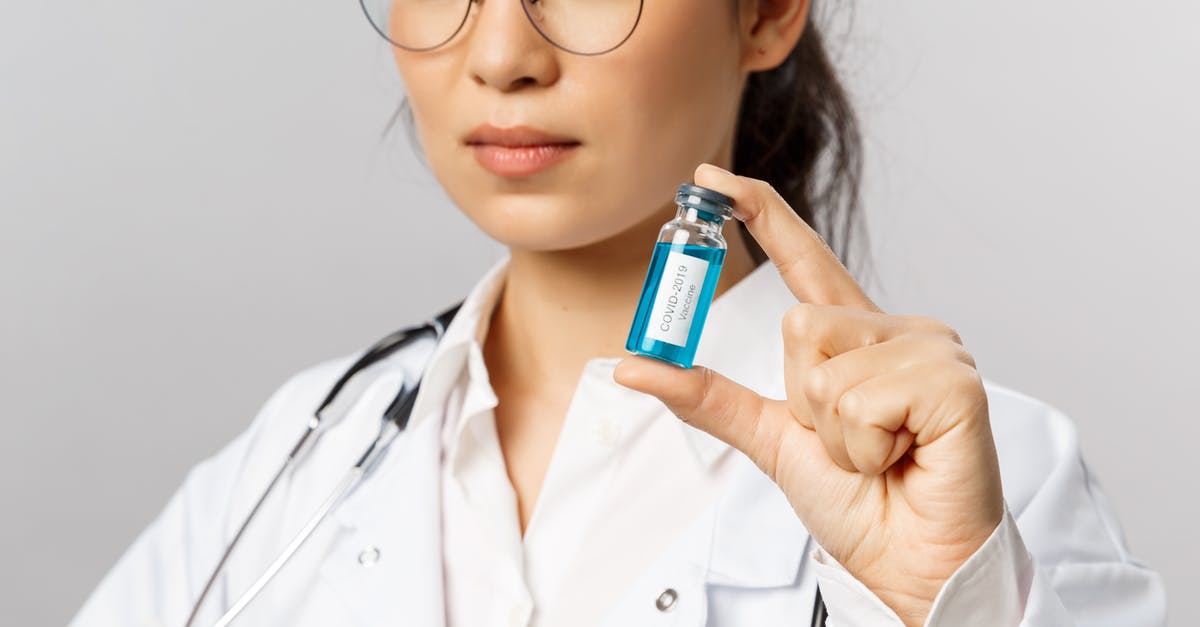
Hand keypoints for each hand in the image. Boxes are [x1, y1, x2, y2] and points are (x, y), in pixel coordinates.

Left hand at [613, 163, 1004, 625]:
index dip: (760, 212)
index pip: (802, 259)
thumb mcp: (768, 439)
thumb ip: (707, 396)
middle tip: (849, 442)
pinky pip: (862, 397)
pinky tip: (903, 456)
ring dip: (833, 429)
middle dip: (802, 400)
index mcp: (854, 338)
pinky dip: (863, 444)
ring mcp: (931, 349)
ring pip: (822, 361)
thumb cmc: (856, 503)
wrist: (906, 564)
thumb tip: (632, 364)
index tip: (710, 175)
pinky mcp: (953, 382)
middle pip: (798, 322)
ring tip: (879, 453)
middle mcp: (895, 331)